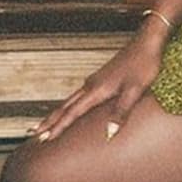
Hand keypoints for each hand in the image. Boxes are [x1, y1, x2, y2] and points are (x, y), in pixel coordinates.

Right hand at [32, 23, 169, 143]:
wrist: (147, 42)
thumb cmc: (144, 64)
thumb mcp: (135, 91)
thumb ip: (121, 112)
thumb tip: (108, 133)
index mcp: (97, 90)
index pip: (72, 113)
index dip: (58, 127)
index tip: (44, 138)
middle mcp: (91, 85)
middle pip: (65, 106)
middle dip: (50, 121)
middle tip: (34, 134)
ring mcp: (94, 80)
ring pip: (70, 100)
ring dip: (57, 113)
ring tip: (46, 124)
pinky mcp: (100, 78)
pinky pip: (78, 95)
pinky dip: (69, 105)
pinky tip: (71, 108)